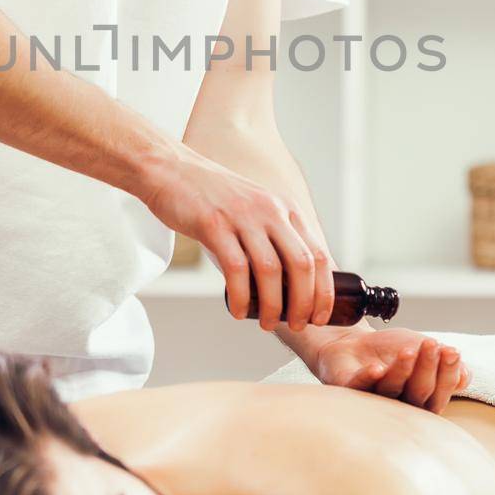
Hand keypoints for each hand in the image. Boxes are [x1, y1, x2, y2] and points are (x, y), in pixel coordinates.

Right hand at [141, 145, 334, 330]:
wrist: (171, 170)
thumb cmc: (212, 197)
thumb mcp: (255, 207)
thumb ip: (273, 233)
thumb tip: (290, 279)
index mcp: (284, 208)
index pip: (317, 253)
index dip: (324, 290)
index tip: (320, 316)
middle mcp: (269, 210)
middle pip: (301, 264)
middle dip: (304, 302)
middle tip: (297, 324)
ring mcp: (242, 216)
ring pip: (270, 270)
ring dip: (273, 305)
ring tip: (268, 323)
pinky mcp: (214, 224)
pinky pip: (235, 269)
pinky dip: (241, 296)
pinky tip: (238, 311)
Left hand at [309, 327, 470, 412]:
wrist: (355, 343)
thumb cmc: (392, 351)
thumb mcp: (425, 351)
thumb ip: (445, 364)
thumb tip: (464, 377)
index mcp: (420, 401)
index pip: (439, 394)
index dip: (447, 374)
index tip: (452, 351)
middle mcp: (398, 406)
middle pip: (418, 394)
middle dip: (428, 368)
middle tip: (431, 344)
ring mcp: (373, 399)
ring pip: (391, 390)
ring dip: (401, 370)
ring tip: (408, 350)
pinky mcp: (349, 392)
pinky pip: (360, 387)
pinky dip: (368, 378)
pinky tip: (376, 369)